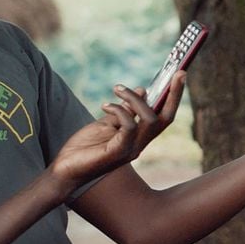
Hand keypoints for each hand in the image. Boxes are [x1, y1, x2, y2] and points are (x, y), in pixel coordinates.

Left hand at [48, 73, 185, 186]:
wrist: (64, 170)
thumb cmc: (85, 148)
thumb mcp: (107, 123)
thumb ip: (125, 110)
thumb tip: (143, 91)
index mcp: (139, 137)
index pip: (165, 115)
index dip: (175, 96)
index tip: (180, 73)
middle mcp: (140, 144)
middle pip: (167, 118)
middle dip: (174, 94)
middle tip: (176, 72)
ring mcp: (131, 149)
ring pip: (150, 120)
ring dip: (136, 99)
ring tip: (118, 88)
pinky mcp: (119, 152)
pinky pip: (129, 126)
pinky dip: (120, 111)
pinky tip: (105, 106)